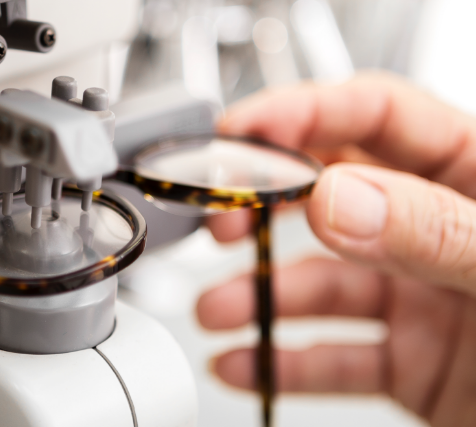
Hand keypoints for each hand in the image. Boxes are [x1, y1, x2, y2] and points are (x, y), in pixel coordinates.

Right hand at [197, 72, 475, 425]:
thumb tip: (335, 199)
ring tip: (220, 312)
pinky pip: (335, 354)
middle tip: (219, 220)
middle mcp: (442, 231)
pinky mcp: (412, 360)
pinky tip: (248, 364)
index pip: (376, 116)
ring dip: (260, 297)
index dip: (301, 114)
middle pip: (330, 196)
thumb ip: (435, 230)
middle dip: (263, 207)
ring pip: (322, 284)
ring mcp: (424, 297)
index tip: (239, 130)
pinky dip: (284, 361)